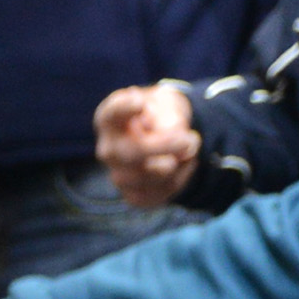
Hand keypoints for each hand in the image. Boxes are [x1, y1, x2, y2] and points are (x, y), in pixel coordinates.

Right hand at [98, 81, 201, 204]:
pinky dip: (181, 177)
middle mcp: (108, 150)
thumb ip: (171, 121)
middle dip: (165, 146)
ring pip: (152, 176)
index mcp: (110, 119)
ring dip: (180, 160)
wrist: (161, 138)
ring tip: (190, 145)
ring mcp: (118, 176)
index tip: (139, 103)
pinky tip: (185, 163)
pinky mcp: (134, 195)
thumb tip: (181, 149)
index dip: (125, 109)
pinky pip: (161, 192)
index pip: (112, 113)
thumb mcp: (166, 105)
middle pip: (132, 153)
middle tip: (187, 139)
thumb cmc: (158, 115)